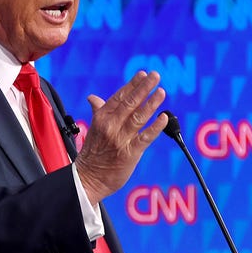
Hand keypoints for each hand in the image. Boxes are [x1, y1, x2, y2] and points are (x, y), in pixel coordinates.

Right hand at [75, 71, 167, 204]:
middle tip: (155, 75)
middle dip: (143, 88)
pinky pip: (145, 138)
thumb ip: (98, 111)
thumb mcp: (92, 128)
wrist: (88, 178)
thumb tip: (93, 98)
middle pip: (130, 103)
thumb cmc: (92, 153)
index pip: (119, 97)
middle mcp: (110, 125)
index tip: (142, 74)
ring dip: (151, 103)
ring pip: (138, 117)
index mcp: (101, 117)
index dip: (132, 85)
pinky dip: (155, 127)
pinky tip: (163, 118)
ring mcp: (120, 139)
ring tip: (161, 92)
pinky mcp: (130, 153)